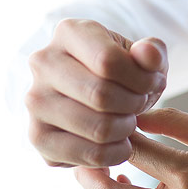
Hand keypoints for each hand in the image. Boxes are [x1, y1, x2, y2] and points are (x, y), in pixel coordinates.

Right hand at [26, 18, 166, 167]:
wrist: (97, 96)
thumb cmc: (124, 72)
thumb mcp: (144, 57)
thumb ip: (152, 52)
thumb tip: (147, 53)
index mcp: (69, 32)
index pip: (108, 61)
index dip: (141, 79)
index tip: (152, 83)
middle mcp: (43, 62)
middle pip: (100, 95)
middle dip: (134, 105)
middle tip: (141, 105)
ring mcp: (35, 101)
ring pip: (97, 128)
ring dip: (126, 130)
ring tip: (130, 122)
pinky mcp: (37, 137)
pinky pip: (89, 156)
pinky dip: (115, 154)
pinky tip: (119, 142)